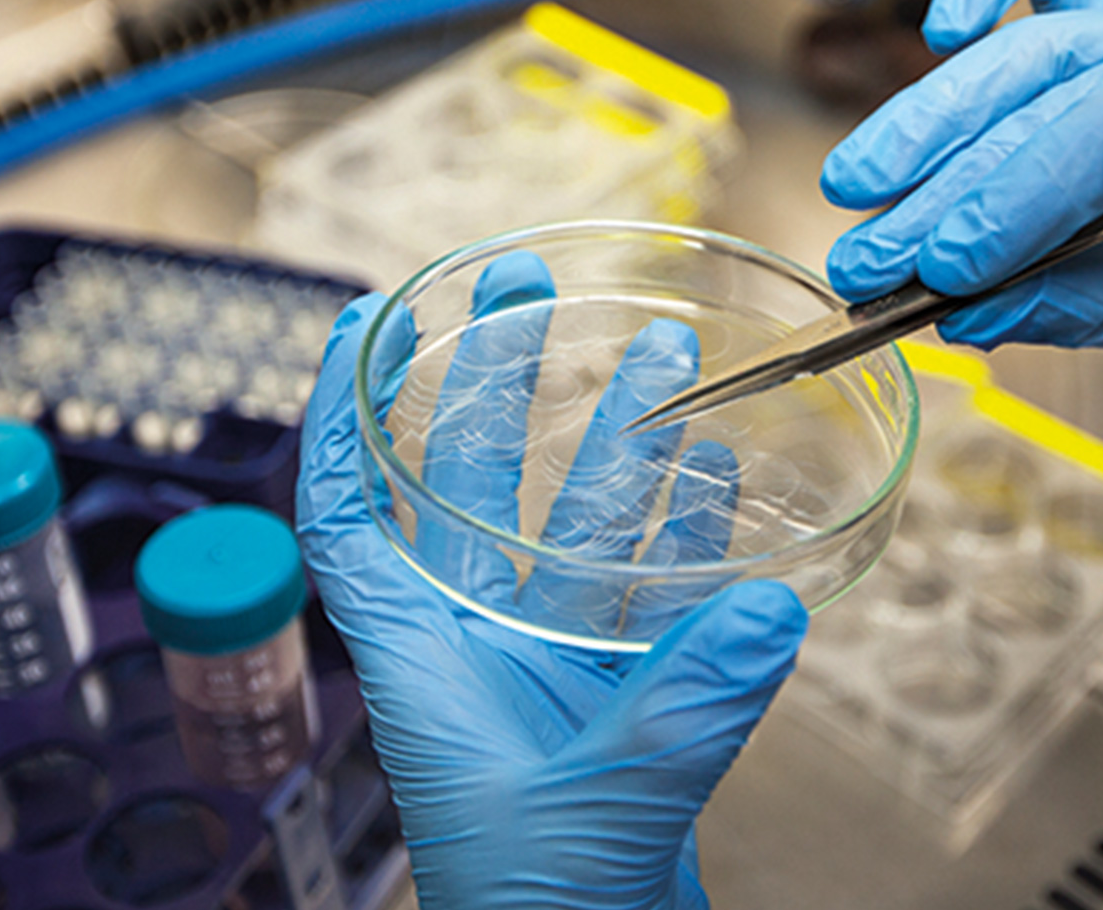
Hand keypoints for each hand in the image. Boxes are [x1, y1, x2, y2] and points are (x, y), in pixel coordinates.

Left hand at [296, 254, 807, 909]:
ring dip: (617, 444)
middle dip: (492, 386)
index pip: (346, 515)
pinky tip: (718, 479)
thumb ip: (678, 716)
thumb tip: (763, 609)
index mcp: (420, 662)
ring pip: (577, 530)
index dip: (338, 417)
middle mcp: (478, 647)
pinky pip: (651, 597)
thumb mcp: (599, 812)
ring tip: (664, 355)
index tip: (357, 325)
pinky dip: (685, 535)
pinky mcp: (623, 706)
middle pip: (466, 488)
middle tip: (529, 291)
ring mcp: (551, 672)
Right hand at [823, 0, 1102, 414]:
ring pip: (1027, 49)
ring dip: (931, 124)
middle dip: (948, 180)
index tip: (944, 269)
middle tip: (868, 255)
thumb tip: (958, 313)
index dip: (1022, 198)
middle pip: (1053, 86)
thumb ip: (1081, 306)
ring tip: (856, 194)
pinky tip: (941, 29)